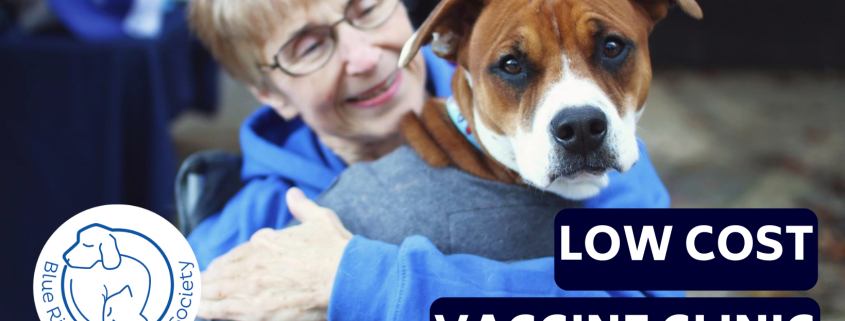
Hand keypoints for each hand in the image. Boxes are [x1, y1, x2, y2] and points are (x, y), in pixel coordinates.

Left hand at [198, 187, 351, 320]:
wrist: (347, 276)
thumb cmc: (336, 249)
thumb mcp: (320, 219)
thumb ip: (303, 207)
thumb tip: (293, 193)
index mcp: (265, 243)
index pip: (233, 257)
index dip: (222, 267)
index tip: (214, 272)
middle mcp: (253, 264)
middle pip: (219, 274)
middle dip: (204, 282)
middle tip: (192, 288)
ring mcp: (252, 288)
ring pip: (215, 292)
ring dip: (199, 296)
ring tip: (187, 301)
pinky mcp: (256, 311)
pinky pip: (221, 310)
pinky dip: (206, 309)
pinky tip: (195, 310)